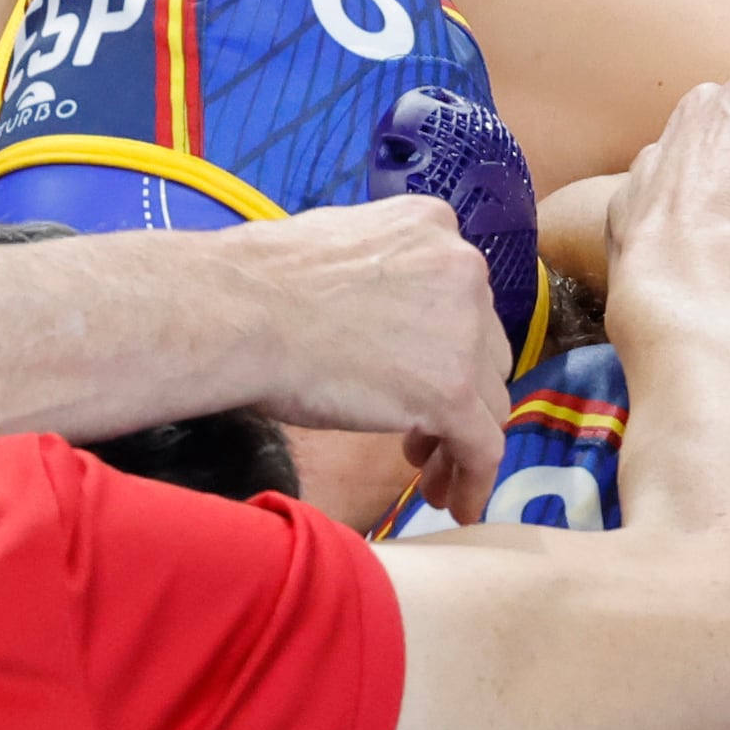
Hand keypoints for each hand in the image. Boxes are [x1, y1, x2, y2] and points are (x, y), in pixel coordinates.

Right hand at [228, 194, 514, 503]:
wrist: (240, 312)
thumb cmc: (258, 284)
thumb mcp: (337, 251)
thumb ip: (378, 278)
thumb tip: (376, 314)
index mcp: (432, 226)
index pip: (460, 297)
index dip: (445, 345)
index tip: (418, 375)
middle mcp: (462, 269)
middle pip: (483, 348)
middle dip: (456, 390)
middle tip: (417, 431)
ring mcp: (463, 331)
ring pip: (488, 400)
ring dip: (460, 437)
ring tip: (425, 474)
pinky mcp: (451, 390)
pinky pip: (481, 447)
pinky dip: (472, 480)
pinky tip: (453, 502)